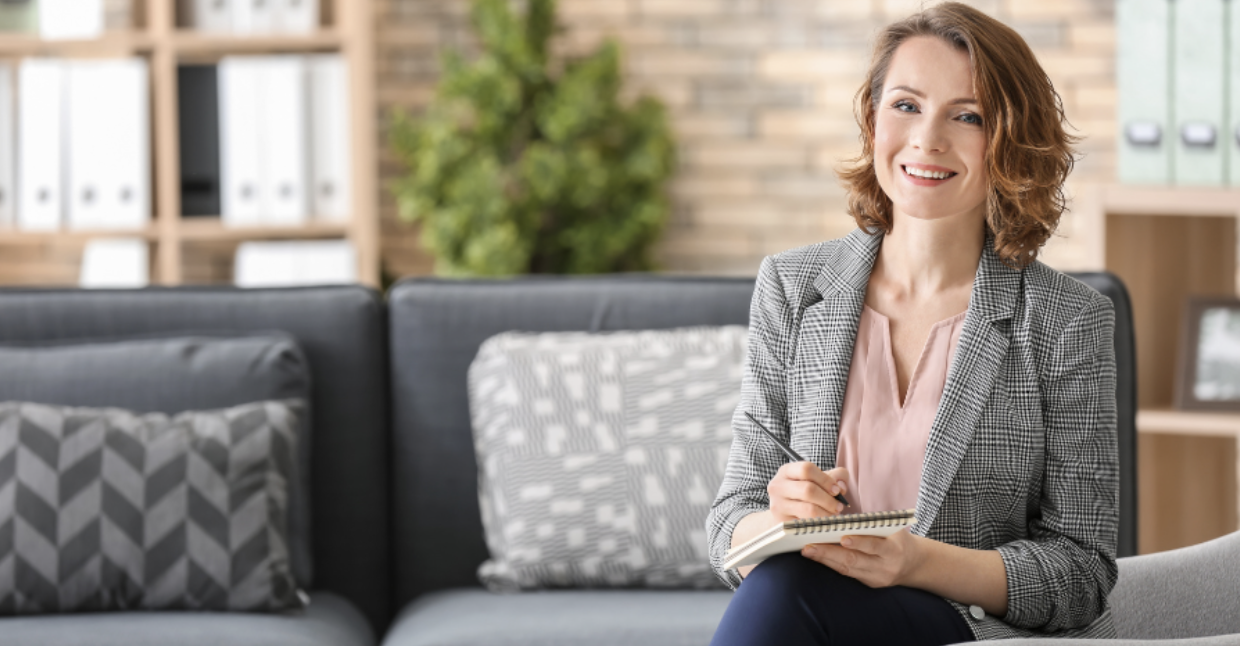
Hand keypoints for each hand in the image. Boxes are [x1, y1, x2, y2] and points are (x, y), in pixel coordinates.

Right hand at [767, 463, 849, 522]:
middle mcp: (778, 486)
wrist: (784, 511)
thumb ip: (835, 476)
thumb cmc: (803, 492)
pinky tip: (824, 522)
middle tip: (839, 506)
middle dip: (828, 500)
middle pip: (808, 490)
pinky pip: (806, 524)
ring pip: (808, 509)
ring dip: (826, 513)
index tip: (837, 490)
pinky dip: (819, 523)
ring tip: (833, 515)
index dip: (825, 480)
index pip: (806, 469)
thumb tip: (841, 486)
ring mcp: (778, 505)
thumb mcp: (816, 479)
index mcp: (786, 471)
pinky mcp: (781, 522)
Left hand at [800, 529, 924, 587]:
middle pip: (854, 560)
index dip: (859, 542)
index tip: (842, 537)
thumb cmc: (897, 538)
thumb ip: (872, 523)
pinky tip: (818, 557)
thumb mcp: (892, 527)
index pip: (875, 546)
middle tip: (809, 546)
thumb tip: (841, 516)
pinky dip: (832, 564)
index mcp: (894, 549)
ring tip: (808, 551)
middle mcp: (885, 567)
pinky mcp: (869, 583)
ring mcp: (876, 578)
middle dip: (830, 553)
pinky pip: (848, 574)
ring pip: (847, 569)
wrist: (914, 563)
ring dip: (825, 560)